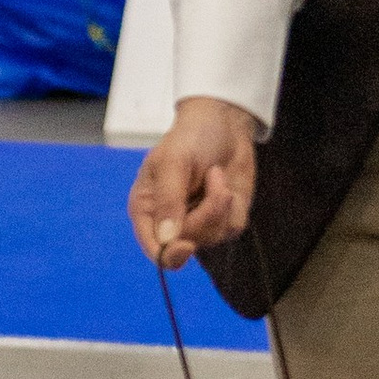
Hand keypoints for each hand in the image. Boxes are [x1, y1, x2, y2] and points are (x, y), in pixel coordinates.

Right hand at [129, 100, 257, 265]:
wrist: (224, 124)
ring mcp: (198, 224)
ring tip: (215, 174)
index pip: (153, 248)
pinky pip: (231, 229)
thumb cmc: (191, 138)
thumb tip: (168, 239)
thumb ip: (168, 200)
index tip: (186, 246)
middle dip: (205, 214)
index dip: (168, 254)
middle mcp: (169, 222)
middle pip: (186, 246)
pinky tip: (224, 183)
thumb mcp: (173, 162)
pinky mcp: (222, 220)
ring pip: (212, 238)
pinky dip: (233, 206)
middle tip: (213, 177)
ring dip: (220, 205)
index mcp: (146, 209)